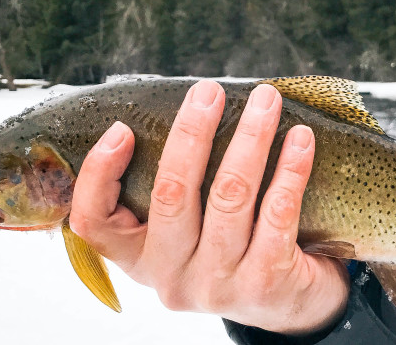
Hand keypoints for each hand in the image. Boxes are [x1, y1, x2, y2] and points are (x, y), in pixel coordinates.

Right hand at [69, 80, 349, 334]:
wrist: (288, 304)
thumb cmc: (232, 249)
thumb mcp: (189, 233)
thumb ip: (174, 191)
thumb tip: (186, 111)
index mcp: (141, 260)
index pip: (95, 224)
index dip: (98, 174)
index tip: (121, 128)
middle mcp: (172, 277)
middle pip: (171, 194)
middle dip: (192, 133)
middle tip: (210, 91)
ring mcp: (218, 285)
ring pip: (229, 196)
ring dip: (250, 139)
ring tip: (266, 101)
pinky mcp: (265, 283)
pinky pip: (277, 213)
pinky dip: (290, 169)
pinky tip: (300, 140)